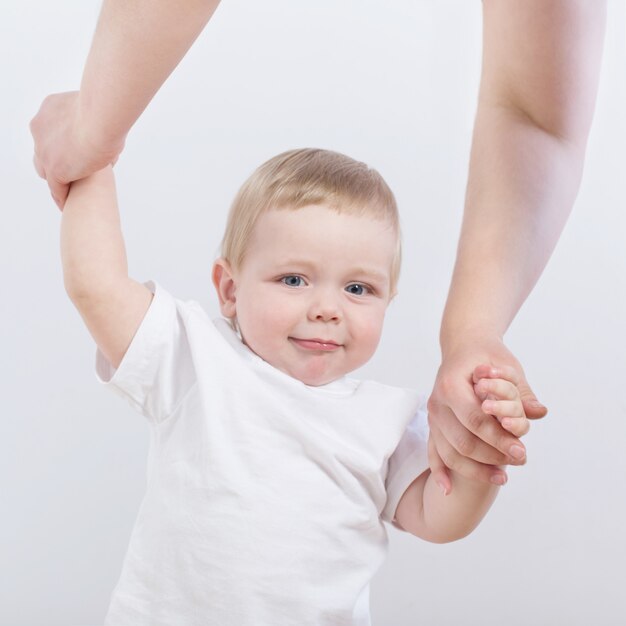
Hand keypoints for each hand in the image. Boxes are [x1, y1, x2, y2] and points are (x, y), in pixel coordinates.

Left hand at [30, 91, 123, 209]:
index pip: (52, 130)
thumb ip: (98, 124)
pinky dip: (62, 196)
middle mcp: (41, 128)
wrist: (101, 119)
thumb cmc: (109, 113)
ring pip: (45, 170)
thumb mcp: (99, 114)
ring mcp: (44, 149)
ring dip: (57, 180)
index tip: (76, 151)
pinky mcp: (54, 169)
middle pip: (43, 150)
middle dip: (55, 159)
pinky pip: (56, 188)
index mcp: (51, 108)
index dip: (64, 143)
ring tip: (70, 193)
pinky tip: (71, 205)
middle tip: (73, 171)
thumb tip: (110, 134)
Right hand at [427, 335, 545, 493]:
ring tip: (502, 477)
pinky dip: (439, 471)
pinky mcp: (433, 424)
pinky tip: (449, 489)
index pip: (475, 421)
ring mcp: (432, 415)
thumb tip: (538, 412)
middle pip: (462, 441)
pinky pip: (433, 452)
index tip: (523, 452)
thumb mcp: (508, 366)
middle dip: (492, 457)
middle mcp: (437, 402)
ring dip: (475, 470)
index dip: (499, 440)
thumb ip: (521, 392)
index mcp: (451, 385)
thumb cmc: (486, 356)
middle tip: (520, 461)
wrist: (463, 347)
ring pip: (449, 452)